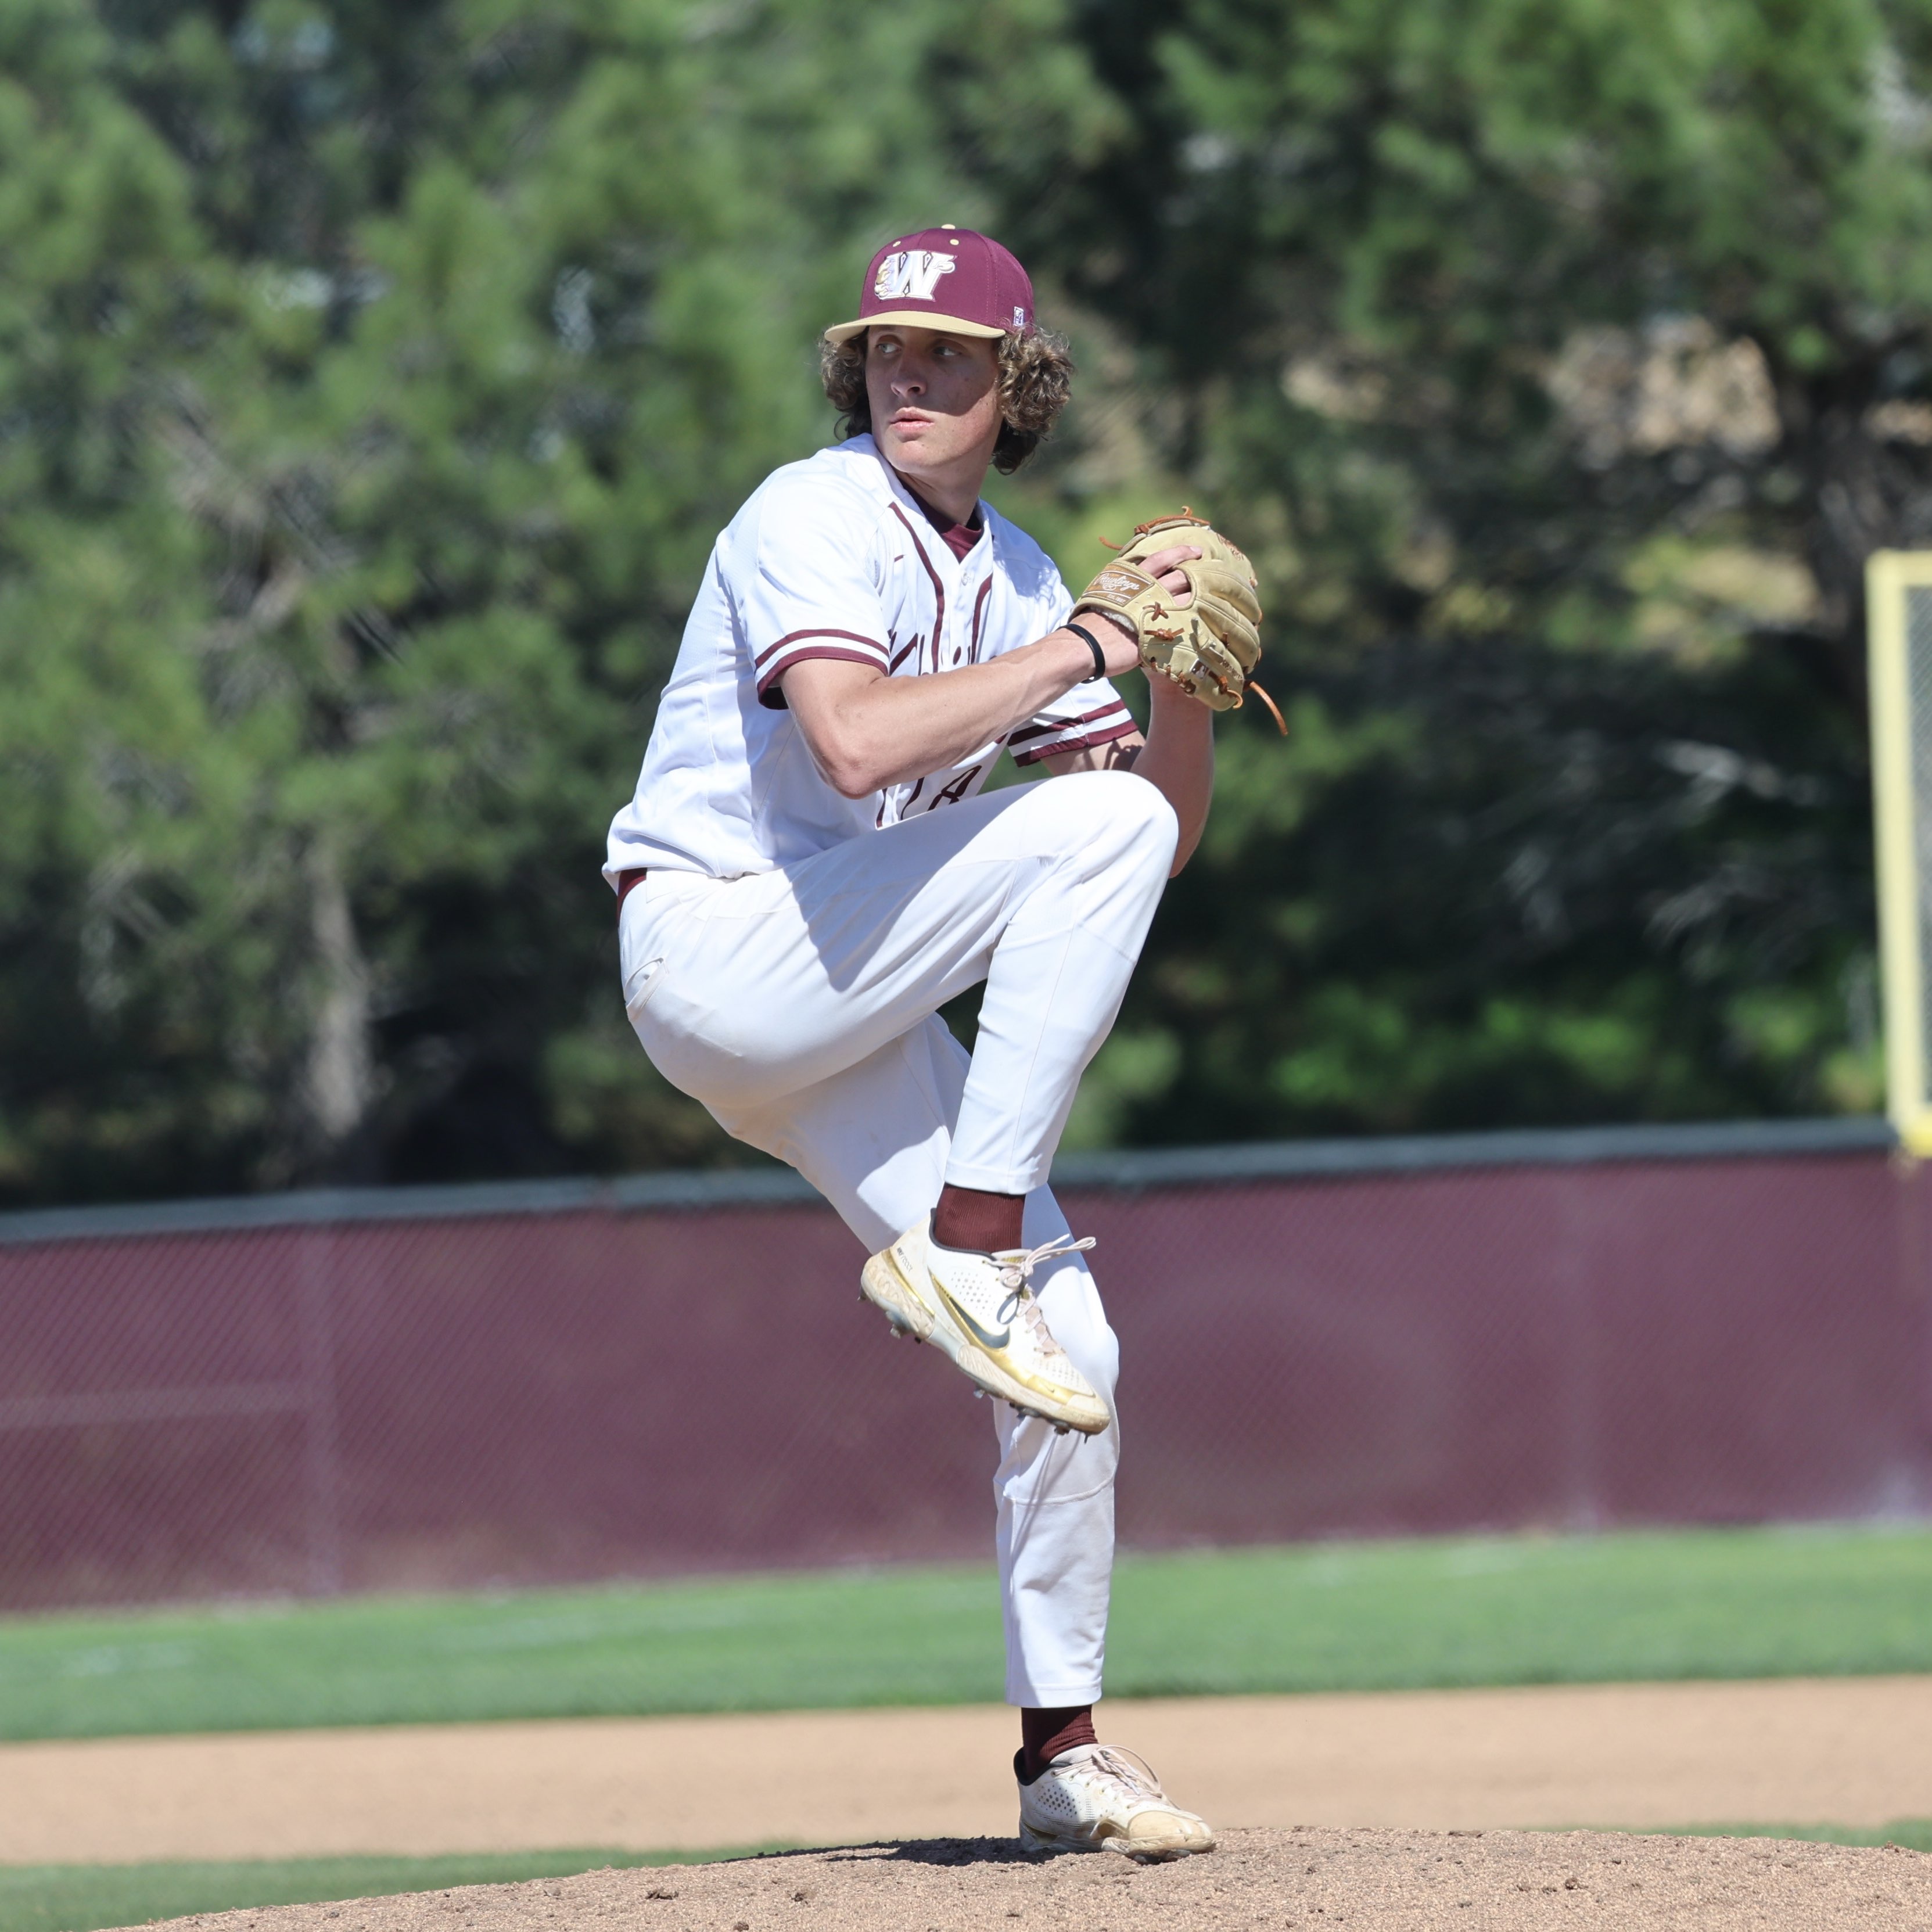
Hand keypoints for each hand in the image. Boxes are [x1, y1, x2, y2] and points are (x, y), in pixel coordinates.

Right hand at [1079, 543, 1200, 676]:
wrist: (1085, 646)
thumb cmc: (1090, 623)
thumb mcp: (1104, 595)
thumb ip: (1123, 590)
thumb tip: (1131, 589)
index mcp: (1132, 578)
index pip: (1161, 559)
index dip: (1180, 552)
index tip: (1196, 550)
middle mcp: (1146, 590)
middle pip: (1179, 576)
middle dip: (1198, 574)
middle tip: (1213, 573)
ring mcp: (1154, 610)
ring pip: (1186, 598)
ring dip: (1200, 597)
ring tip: (1213, 599)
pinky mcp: (1158, 632)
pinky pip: (1183, 624)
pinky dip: (1195, 622)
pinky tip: (1205, 623)